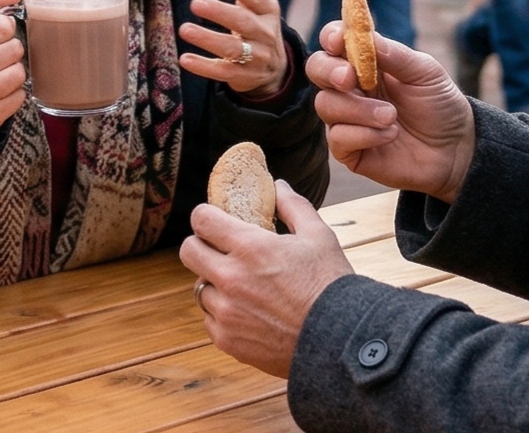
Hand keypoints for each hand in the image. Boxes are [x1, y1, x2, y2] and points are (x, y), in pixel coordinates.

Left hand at [180, 0, 289, 99]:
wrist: (273, 68)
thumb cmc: (259, 21)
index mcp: (268, 10)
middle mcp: (265, 34)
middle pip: (243, 23)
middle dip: (220, 13)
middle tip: (195, 3)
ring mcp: (255, 58)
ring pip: (232, 50)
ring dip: (207, 39)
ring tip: (184, 29)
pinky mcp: (241, 77)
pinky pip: (223, 73)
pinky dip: (204, 67)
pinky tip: (185, 59)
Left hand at [182, 182, 354, 378]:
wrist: (339, 340)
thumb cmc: (330, 284)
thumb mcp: (318, 236)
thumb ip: (294, 206)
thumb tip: (278, 187)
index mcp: (250, 247)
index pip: (202, 219)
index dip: (206, 216)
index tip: (215, 220)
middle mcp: (230, 278)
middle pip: (189, 251)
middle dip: (201, 245)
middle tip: (219, 250)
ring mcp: (226, 312)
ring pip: (200, 288)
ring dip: (215, 283)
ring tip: (241, 286)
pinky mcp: (227, 340)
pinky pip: (210, 320)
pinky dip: (223, 314)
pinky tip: (247, 312)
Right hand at [310, 22, 475, 204]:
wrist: (455, 149)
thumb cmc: (440, 105)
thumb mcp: (425, 72)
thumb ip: (395, 55)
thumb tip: (365, 36)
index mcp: (366, 62)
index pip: (335, 41)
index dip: (332, 36)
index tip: (339, 39)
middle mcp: (351, 87)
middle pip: (317, 68)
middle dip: (329, 70)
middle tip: (350, 78)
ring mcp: (347, 118)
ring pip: (325, 104)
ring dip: (358, 109)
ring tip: (391, 116)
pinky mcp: (349, 149)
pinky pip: (338, 138)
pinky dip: (364, 134)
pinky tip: (390, 134)